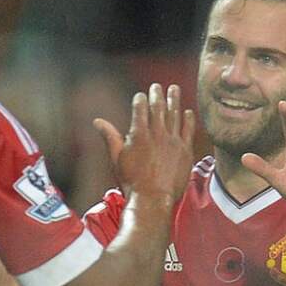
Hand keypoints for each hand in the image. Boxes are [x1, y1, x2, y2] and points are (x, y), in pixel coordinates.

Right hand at [95, 84, 195, 202]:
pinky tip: (188, 112)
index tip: (141, 95)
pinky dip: (188, 119)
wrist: (153, 199)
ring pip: (174, 114)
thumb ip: (110, 136)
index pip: (140, 108)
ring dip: (174, 100)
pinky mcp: (185, 150)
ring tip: (174, 89)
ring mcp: (173, 141)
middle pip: (158, 107)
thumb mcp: (117, 159)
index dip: (140, 99)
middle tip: (158, 86)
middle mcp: (157, 134)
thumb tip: (97, 121)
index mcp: (139, 134)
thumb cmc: (131, 182)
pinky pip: (188, 130)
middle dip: (157, 94)